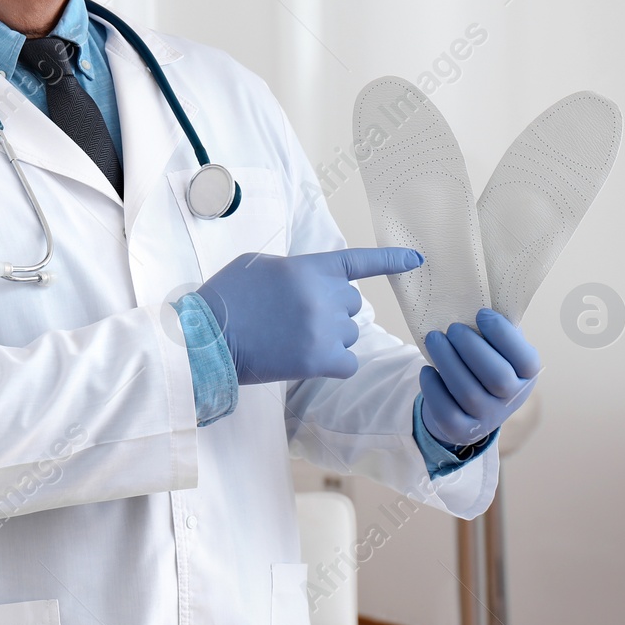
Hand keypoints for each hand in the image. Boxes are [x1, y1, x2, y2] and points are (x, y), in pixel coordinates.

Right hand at [198, 247, 423, 384]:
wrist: (208, 338)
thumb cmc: (227, 298)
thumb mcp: (259, 265)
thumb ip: (295, 269)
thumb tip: (312, 281)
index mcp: (309, 268)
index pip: (360, 261)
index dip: (391, 261)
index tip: (417, 261)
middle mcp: (324, 295)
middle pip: (353, 304)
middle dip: (332, 310)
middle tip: (296, 318)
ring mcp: (325, 329)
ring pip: (350, 334)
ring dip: (330, 337)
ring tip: (291, 339)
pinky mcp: (321, 360)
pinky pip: (348, 362)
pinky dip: (333, 364)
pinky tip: (307, 360)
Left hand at [420, 308, 541, 447]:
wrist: (465, 404)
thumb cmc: (482, 361)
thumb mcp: (497, 345)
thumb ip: (497, 326)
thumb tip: (482, 292)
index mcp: (526, 374)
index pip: (525, 359)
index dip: (504, 336)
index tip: (481, 313)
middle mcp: (512, 399)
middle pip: (496, 377)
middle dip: (471, 348)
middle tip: (452, 328)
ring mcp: (488, 417)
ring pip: (468, 392)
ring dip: (447, 361)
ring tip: (434, 339)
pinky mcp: (461, 429)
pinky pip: (447, 413)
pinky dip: (434, 389)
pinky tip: (427, 371)